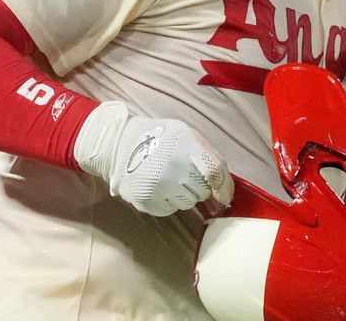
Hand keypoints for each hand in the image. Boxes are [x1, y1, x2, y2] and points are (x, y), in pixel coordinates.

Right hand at [73, 102, 233, 215]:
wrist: (120, 144)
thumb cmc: (161, 139)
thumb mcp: (188, 135)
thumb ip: (209, 158)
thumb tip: (225, 191)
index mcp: (186, 144)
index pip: (214, 172)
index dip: (223, 188)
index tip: (224, 196)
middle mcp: (173, 166)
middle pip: (202, 191)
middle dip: (199, 186)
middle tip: (185, 174)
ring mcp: (158, 185)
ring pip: (187, 203)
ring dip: (184, 195)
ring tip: (170, 178)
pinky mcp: (146, 201)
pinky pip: (170, 209)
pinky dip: (168, 201)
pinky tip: (158, 186)